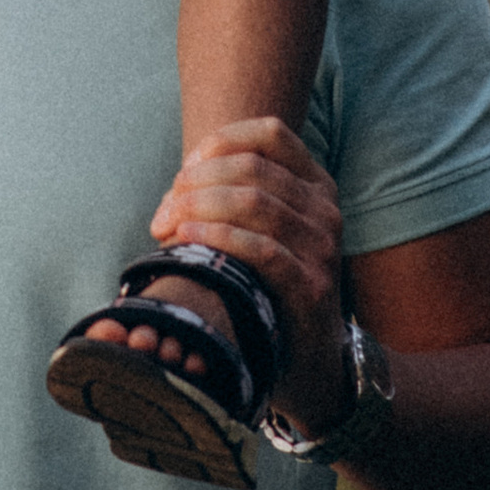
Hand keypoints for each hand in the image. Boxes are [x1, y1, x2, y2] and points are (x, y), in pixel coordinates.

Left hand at [151, 119, 350, 430]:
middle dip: (197, 182)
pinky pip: (262, 249)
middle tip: (164, 210)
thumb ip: (231, 196)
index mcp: (315, 183)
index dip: (222, 141)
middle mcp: (325, 208)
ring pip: (255, 203)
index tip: (185, 169)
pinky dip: (218, 238)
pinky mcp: (311, 286)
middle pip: (252, 169)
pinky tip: (187, 241)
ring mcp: (323, 247)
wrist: (309, 355)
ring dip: (199, 208)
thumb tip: (176, 188)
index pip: (271, 133)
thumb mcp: (261, 230)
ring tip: (167, 226)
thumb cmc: (270, 283)